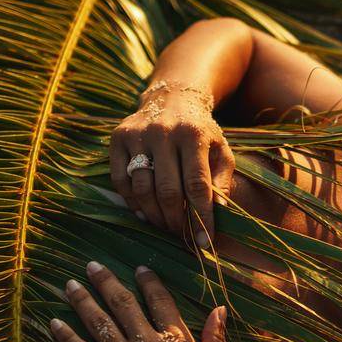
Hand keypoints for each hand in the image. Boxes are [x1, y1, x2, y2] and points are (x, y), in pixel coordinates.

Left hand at [49, 262, 231, 341]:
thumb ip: (216, 339)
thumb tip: (219, 309)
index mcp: (178, 339)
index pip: (160, 299)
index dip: (148, 281)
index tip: (138, 268)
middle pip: (122, 303)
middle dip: (105, 281)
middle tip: (91, 265)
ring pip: (99, 323)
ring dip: (82, 302)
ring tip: (69, 285)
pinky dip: (67, 338)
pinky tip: (54, 324)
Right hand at [110, 83, 235, 248]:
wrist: (172, 99)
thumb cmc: (201, 133)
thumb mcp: (221, 151)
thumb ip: (222, 182)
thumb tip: (219, 215)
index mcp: (193, 135)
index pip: (197, 186)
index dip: (201, 218)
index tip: (205, 242)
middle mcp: (163, 132)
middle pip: (167, 191)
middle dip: (176, 221)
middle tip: (182, 236)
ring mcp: (137, 134)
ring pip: (142, 189)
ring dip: (154, 216)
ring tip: (166, 226)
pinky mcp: (118, 138)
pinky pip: (120, 181)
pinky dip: (132, 202)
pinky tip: (144, 212)